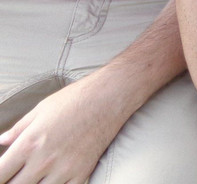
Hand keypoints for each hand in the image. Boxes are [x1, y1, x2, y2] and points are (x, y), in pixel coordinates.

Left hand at [0, 76, 126, 183]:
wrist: (111, 96)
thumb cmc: (76, 98)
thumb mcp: (41, 109)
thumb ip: (18, 129)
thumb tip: (2, 141)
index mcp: (29, 143)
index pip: (0, 174)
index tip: (2, 174)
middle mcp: (44, 160)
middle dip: (12, 182)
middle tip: (18, 175)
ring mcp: (64, 169)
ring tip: (36, 176)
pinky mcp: (82, 172)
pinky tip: (54, 178)